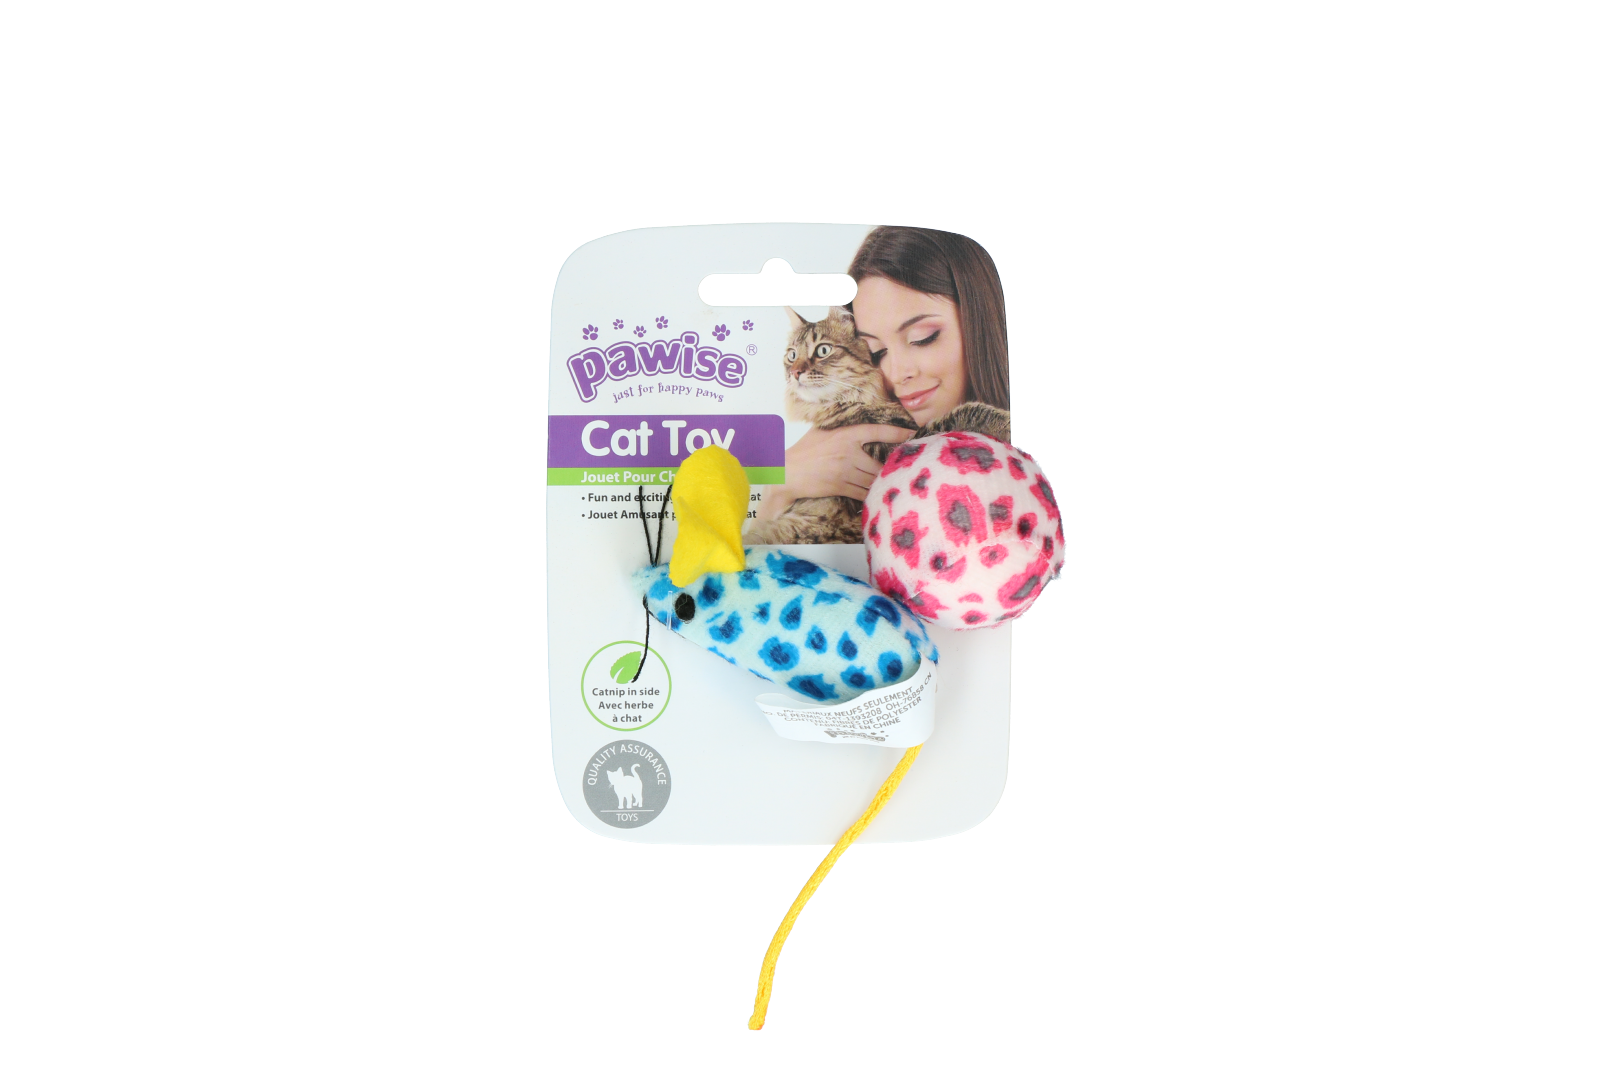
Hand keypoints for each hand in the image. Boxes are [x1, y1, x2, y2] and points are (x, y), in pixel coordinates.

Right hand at [757, 423, 917, 518]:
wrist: (787, 473)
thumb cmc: (804, 450)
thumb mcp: (821, 431)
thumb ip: (840, 427)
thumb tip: (857, 421)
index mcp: (845, 434)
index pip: (877, 431)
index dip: (897, 433)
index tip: (912, 433)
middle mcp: (848, 452)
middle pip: (880, 463)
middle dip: (893, 467)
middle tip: (905, 468)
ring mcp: (845, 471)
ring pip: (874, 479)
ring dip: (884, 483)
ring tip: (896, 484)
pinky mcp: (841, 487)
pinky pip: (864, 493)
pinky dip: (872, 495)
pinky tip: (879, 496)